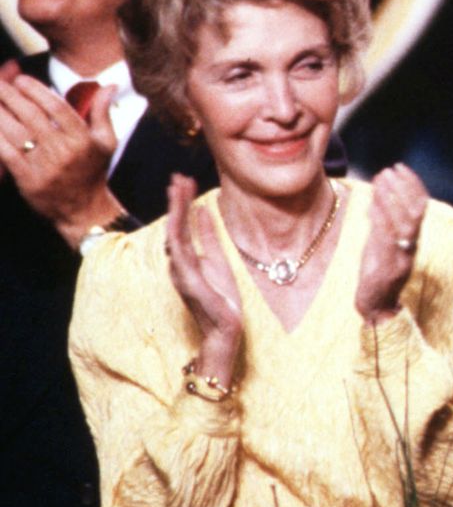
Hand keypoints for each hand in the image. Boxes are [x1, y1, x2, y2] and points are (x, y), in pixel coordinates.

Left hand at [0, 72, 122, 244]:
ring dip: (0, 113)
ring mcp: (44, 166)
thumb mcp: (106, 141)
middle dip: (12, 96)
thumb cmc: (94, 172)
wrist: (84, 210)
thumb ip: (102, 112)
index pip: (57, 108)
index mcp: (83, 139)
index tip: (22, 79)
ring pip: (16, 132)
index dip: (37, 90)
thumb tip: (108, 86)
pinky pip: (7, 154)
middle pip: (32, 116)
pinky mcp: (28, 179)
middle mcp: (63, 151)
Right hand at [164, 174, 244, 379]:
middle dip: (176, 201)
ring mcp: (182, 273)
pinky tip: (181, 219)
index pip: (180, 225)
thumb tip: (204, 210)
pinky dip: (180, 236)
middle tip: (178, 177)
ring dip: (176, 211)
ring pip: (174, 236)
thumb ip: (209, 237)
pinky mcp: (190, 283)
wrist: (225, 329)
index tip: (184, 180)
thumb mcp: (218, 260)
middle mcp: (179, 264)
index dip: (181, 202)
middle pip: (174, 226)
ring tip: (178, 190)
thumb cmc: (221, 298)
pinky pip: (182, 255)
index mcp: (186, 258)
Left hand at [355, 164, 427, 324]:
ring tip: (381, 180)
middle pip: (415, 212)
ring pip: (403, 223)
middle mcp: (411, 246)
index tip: (399, 167)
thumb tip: (378, 194)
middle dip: (403, 188)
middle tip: (388, 170)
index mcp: (412, 239)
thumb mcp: (380, 242)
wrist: (376, 306)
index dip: (412, 185)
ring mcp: (401, 256)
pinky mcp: (388, 267)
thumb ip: (381, 221)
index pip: (419, 206)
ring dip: (392, 199)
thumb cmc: (378, 273)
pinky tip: (371, 206)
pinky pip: (387, 240)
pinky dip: (381, 221)